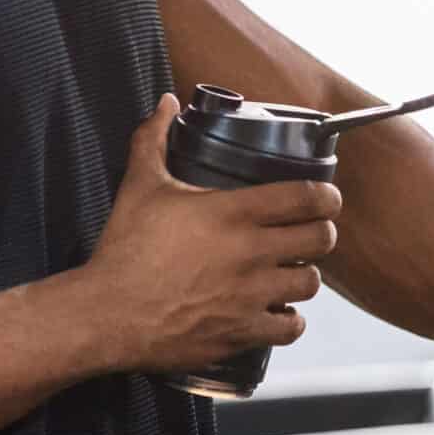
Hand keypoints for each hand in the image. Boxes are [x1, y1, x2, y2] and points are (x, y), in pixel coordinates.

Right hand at [76, 94, 343, 375]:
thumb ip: (154, 139)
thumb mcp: (140, 186)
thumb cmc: (123, 249)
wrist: (106, 315)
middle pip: (322, 239)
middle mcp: (250, 253)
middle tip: (309, 233)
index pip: (307, 196)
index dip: (327, 196)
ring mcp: (250, 296)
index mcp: (233, 212)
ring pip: (311, 283)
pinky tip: (277, 310)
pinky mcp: (242, 332)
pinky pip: (291, 328)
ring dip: (305, 275)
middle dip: (321, 233)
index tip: (326, 198)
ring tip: (291, 270)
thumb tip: (165, 102)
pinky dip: (289, 319)